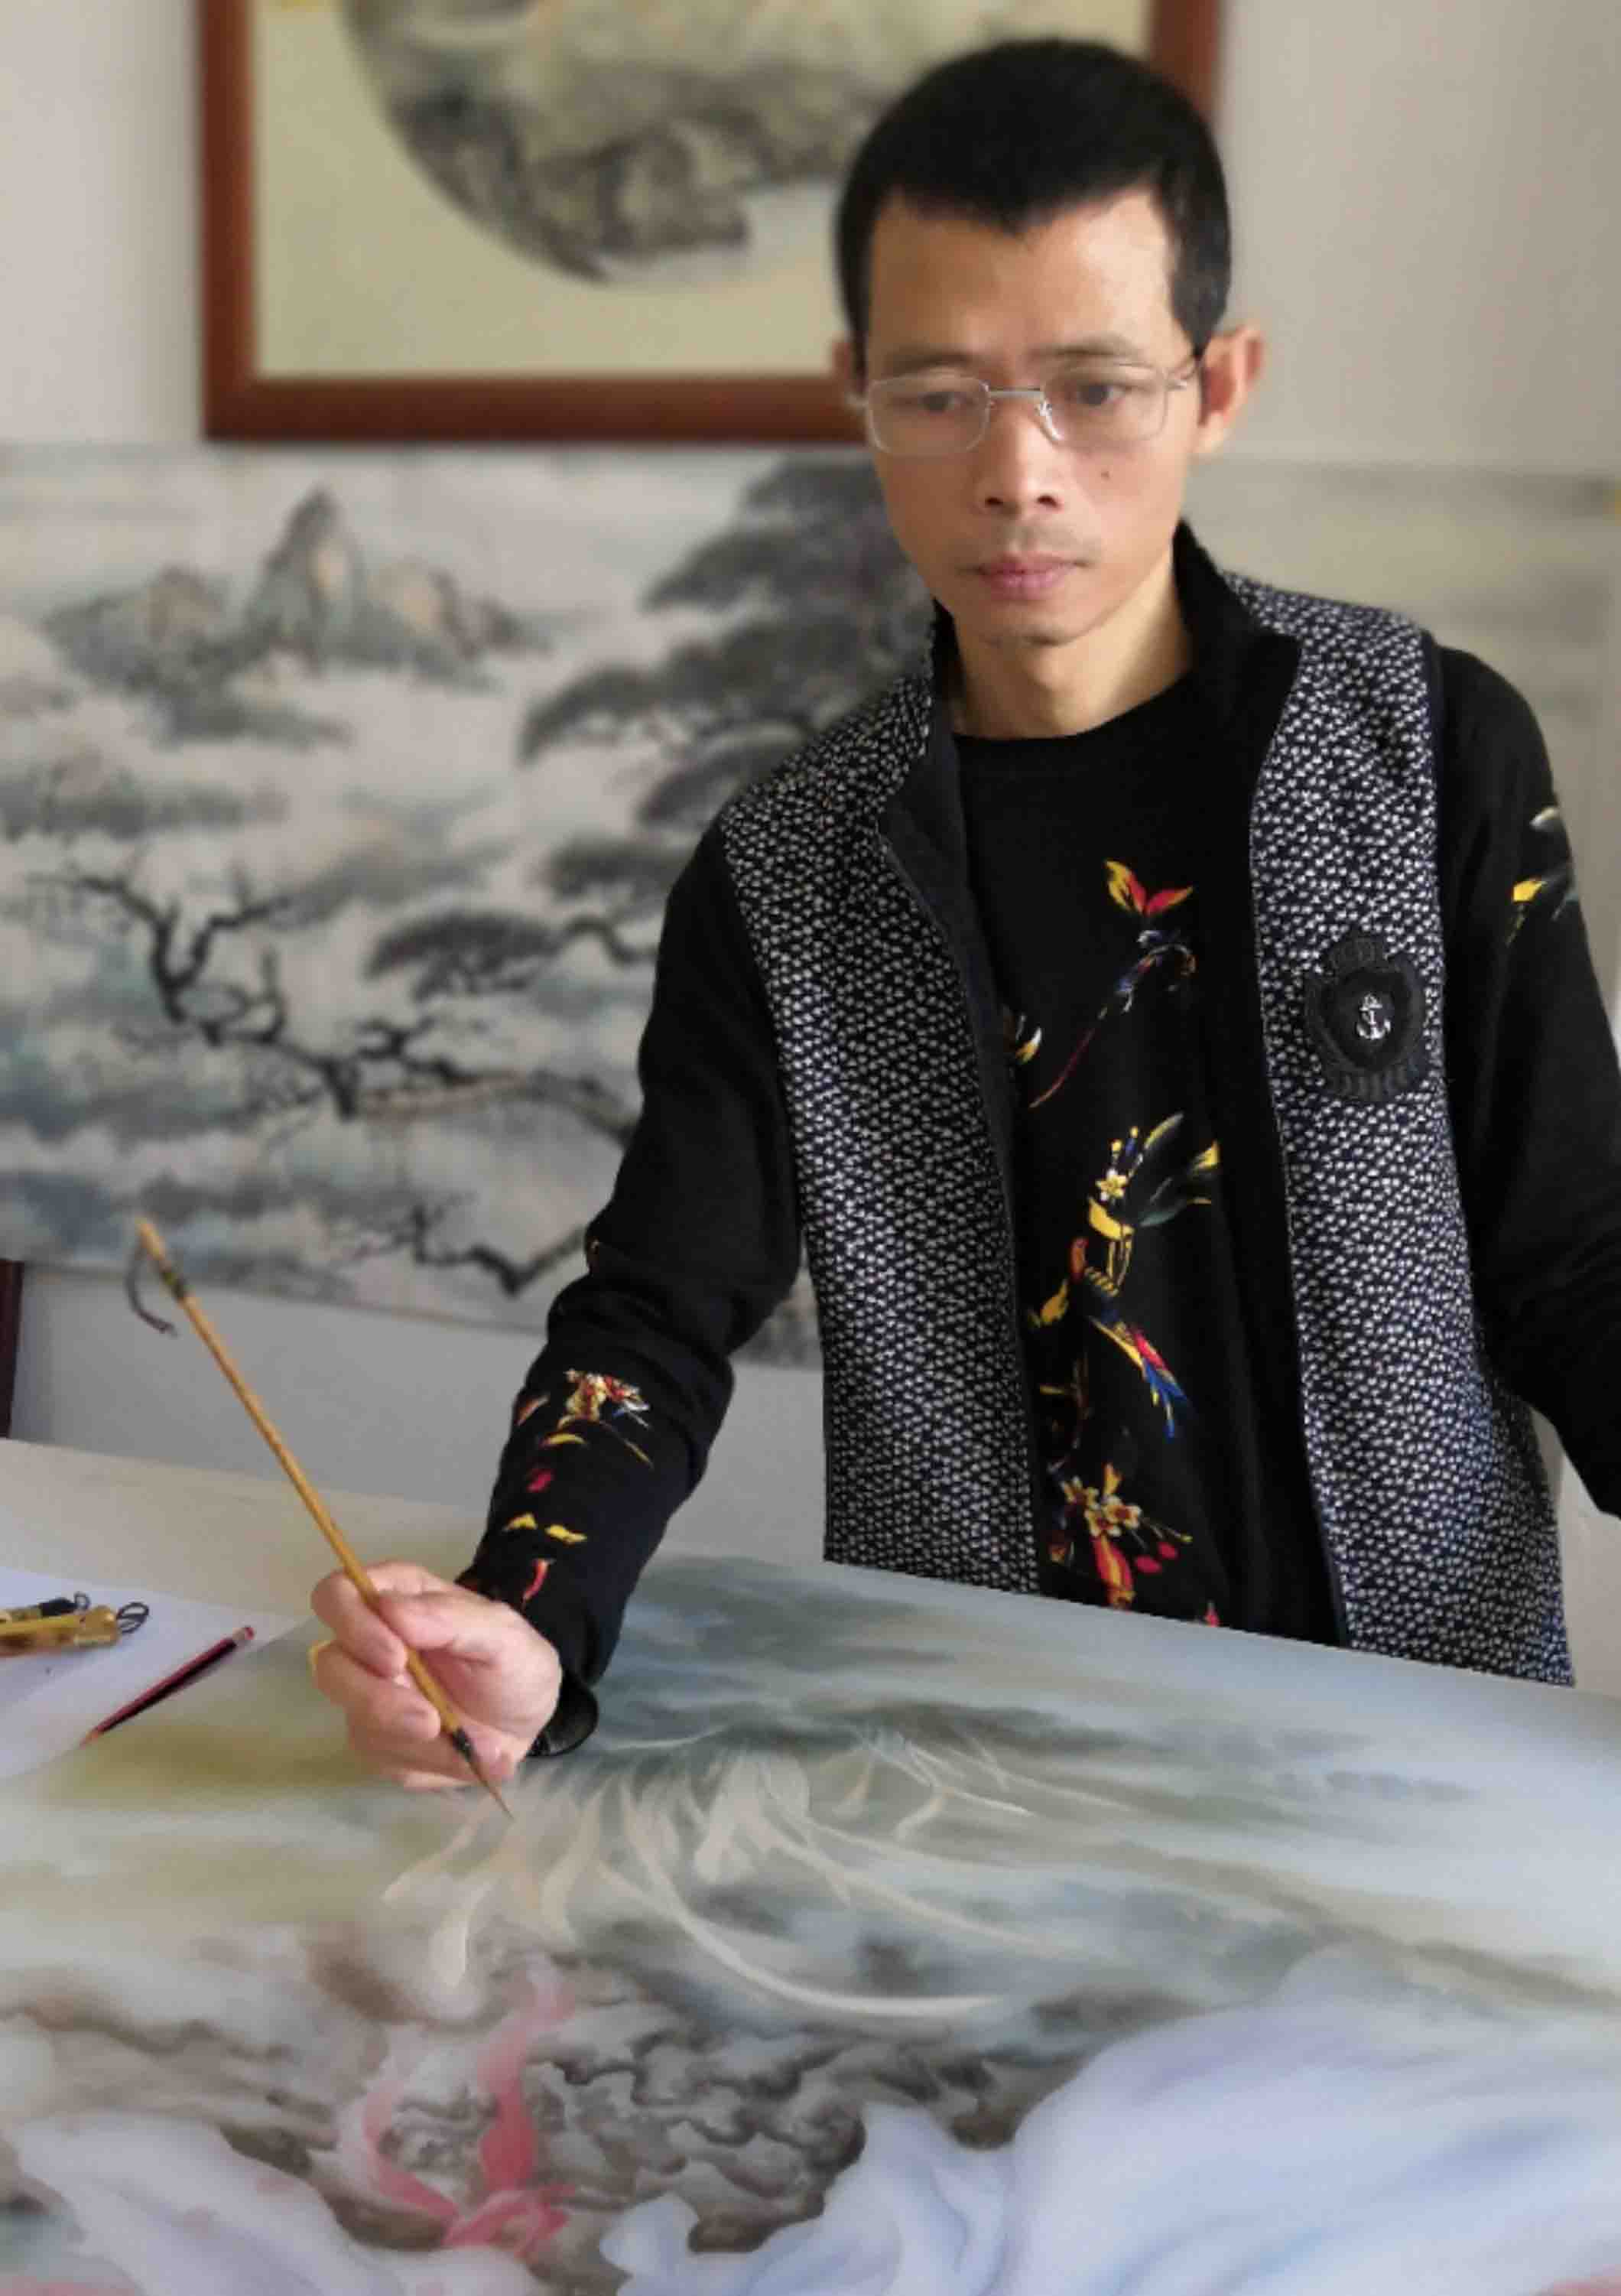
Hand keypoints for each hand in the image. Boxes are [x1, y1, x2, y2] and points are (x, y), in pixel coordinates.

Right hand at [308, 1561, 561, 1790]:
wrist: (527, 1718)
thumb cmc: (514, 1662)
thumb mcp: (503, 1634)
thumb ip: (450, 1617)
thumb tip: (389, 1609)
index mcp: (396, 1599)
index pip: (337, 1595)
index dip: (353, 1625)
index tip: (397, 1657)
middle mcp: (370, 1646)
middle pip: (330, 1666)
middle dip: (377, 1700)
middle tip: (430, 1720)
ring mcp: (369, 1696)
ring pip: (358, 1721)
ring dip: (417, 1742)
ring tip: (475, 1742)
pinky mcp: (379, 1741)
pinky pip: (384, 1759)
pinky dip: (433, 1763)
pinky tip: (469, 1755)